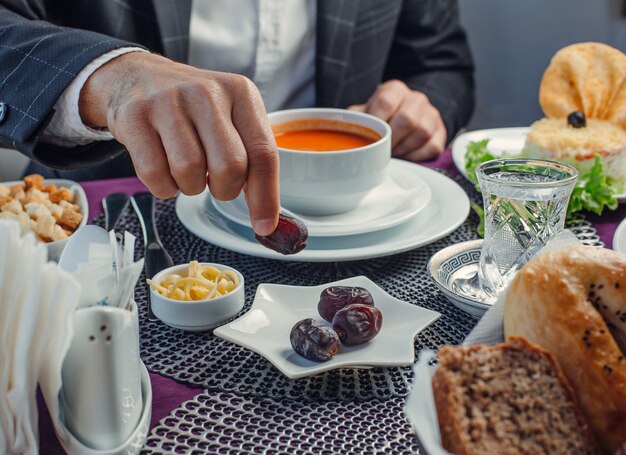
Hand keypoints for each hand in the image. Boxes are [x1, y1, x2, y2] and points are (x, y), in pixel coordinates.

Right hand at [79, 52, 278, 235]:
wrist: (136, 77)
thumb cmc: (191, 109)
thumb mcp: (230, 117)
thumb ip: (252, 158)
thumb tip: (267, 217)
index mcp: (240, 92)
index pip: (263, 153)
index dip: (266, 196)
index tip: (265, 225)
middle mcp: (207, 92)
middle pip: (230, 166)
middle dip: (225, 189)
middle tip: (215, 182)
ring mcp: (168, 102)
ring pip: (191, 172)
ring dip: (191, 186)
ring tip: (186, 168)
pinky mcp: (135, 117)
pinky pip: (155, 175)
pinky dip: (163, 185)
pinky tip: (163, 166)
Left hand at [348, 80, 445, 160]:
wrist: (406, 116)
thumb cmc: (381, 118)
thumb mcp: (365, 113)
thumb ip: (354, 120)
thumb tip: (337, 135)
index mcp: (394, 90)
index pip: (386, 101)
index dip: (377, 121)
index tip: (371, 135)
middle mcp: (416, 98)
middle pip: (408, 119)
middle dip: (392, 140)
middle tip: (382, 151)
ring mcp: (431, 114)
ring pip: (422, 132)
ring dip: (404, 149)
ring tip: (393, 154)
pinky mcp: (441, 132)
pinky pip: (433, 147)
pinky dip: (417, 157)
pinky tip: (406, 157)